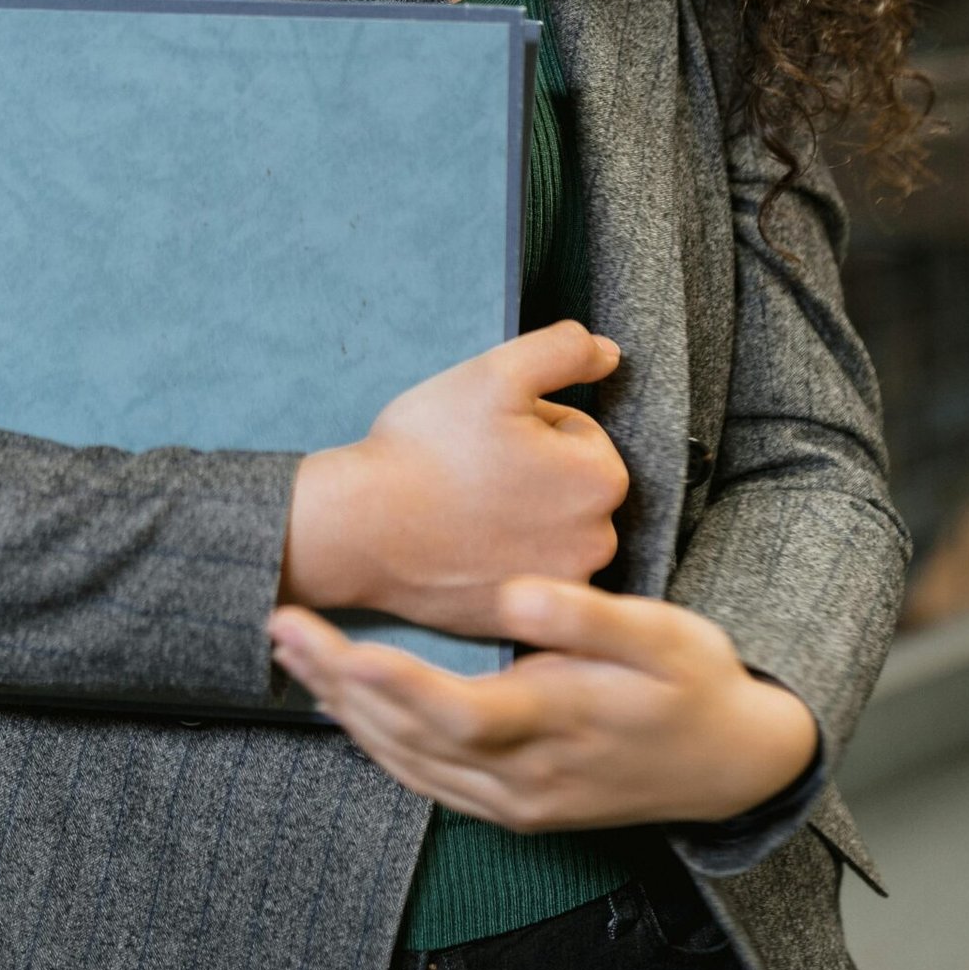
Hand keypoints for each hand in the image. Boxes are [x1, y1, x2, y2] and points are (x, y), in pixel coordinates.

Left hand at [267, 577, 819, 828]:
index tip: (327, 636)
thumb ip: (584, 616)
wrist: (733, 762)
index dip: (382, 679)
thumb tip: (515, 593)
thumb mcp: (660, 633)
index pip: (448, 710)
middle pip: (408, 737)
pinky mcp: (515, 808)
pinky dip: (378, 745)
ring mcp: (517, 801)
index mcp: (556, 723)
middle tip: (277, 624)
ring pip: (409, 765)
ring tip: (292, 655)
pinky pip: (428, 783)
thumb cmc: (694, 679)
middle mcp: (525, 776)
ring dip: (344, 713)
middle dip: (335, 682)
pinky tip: (347, 709)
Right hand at [279, 321, 627, 635]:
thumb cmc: (427, 449)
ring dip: (516, 511)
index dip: (530, 421)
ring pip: (546, 526)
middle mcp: (597, 545)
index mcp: (601, 482)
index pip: (579, 430)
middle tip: (470, 467)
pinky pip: (521, 570)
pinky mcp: (522, 619)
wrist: (359, 529)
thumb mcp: (497, 373)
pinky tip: (459, 543)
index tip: (487, 434)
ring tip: (462, 505)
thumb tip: (610, 353)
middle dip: (529, 468)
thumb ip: (565, 350)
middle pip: (567, 482)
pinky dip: (498, 556)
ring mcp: (558, 589)